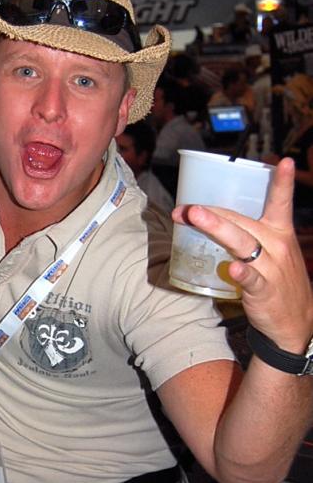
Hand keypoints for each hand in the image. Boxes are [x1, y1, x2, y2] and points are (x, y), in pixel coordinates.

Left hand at [172, 157, 312, 350]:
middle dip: (212, 213)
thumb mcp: (271, 249)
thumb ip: (245, 231)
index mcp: (279, 231)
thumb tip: (207, 214)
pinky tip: (232, 269)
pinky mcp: (264, 291)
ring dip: (218, 228)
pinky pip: (252, 279)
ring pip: (243, 243)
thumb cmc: (276, 277)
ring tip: (196, 217)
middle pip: (242, 221)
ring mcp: (271, 268)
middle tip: (186, 208)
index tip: (286, 162)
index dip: (284, 182)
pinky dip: (242, 273)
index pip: (281, 202)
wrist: (295, 320)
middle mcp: (276, 245)